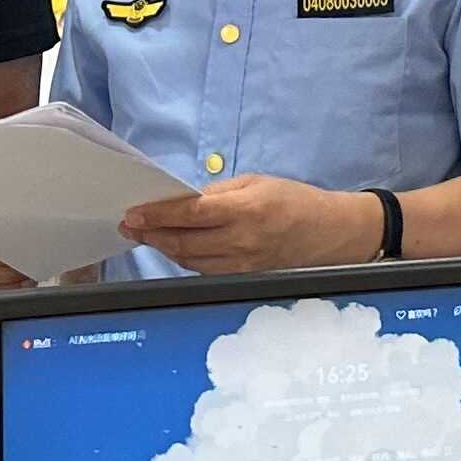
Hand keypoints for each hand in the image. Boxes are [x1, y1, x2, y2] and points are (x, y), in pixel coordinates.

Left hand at [121, 175, 386, 274]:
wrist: (330, 233)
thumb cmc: (294, 200)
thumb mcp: (256, 182)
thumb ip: (218, 193)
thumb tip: (183, 201)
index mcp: (245, 210)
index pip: (191, 214)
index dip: (158, 215)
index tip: (134, 213)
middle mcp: (242, 241)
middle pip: (184, 242)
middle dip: (152, 234)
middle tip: (129, 226)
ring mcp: (242, 264)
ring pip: (190, 260)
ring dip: (163, 248)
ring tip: (145, 236)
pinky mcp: (244, 277)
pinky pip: (205, 270)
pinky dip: (185, 258)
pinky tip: (173, 247)